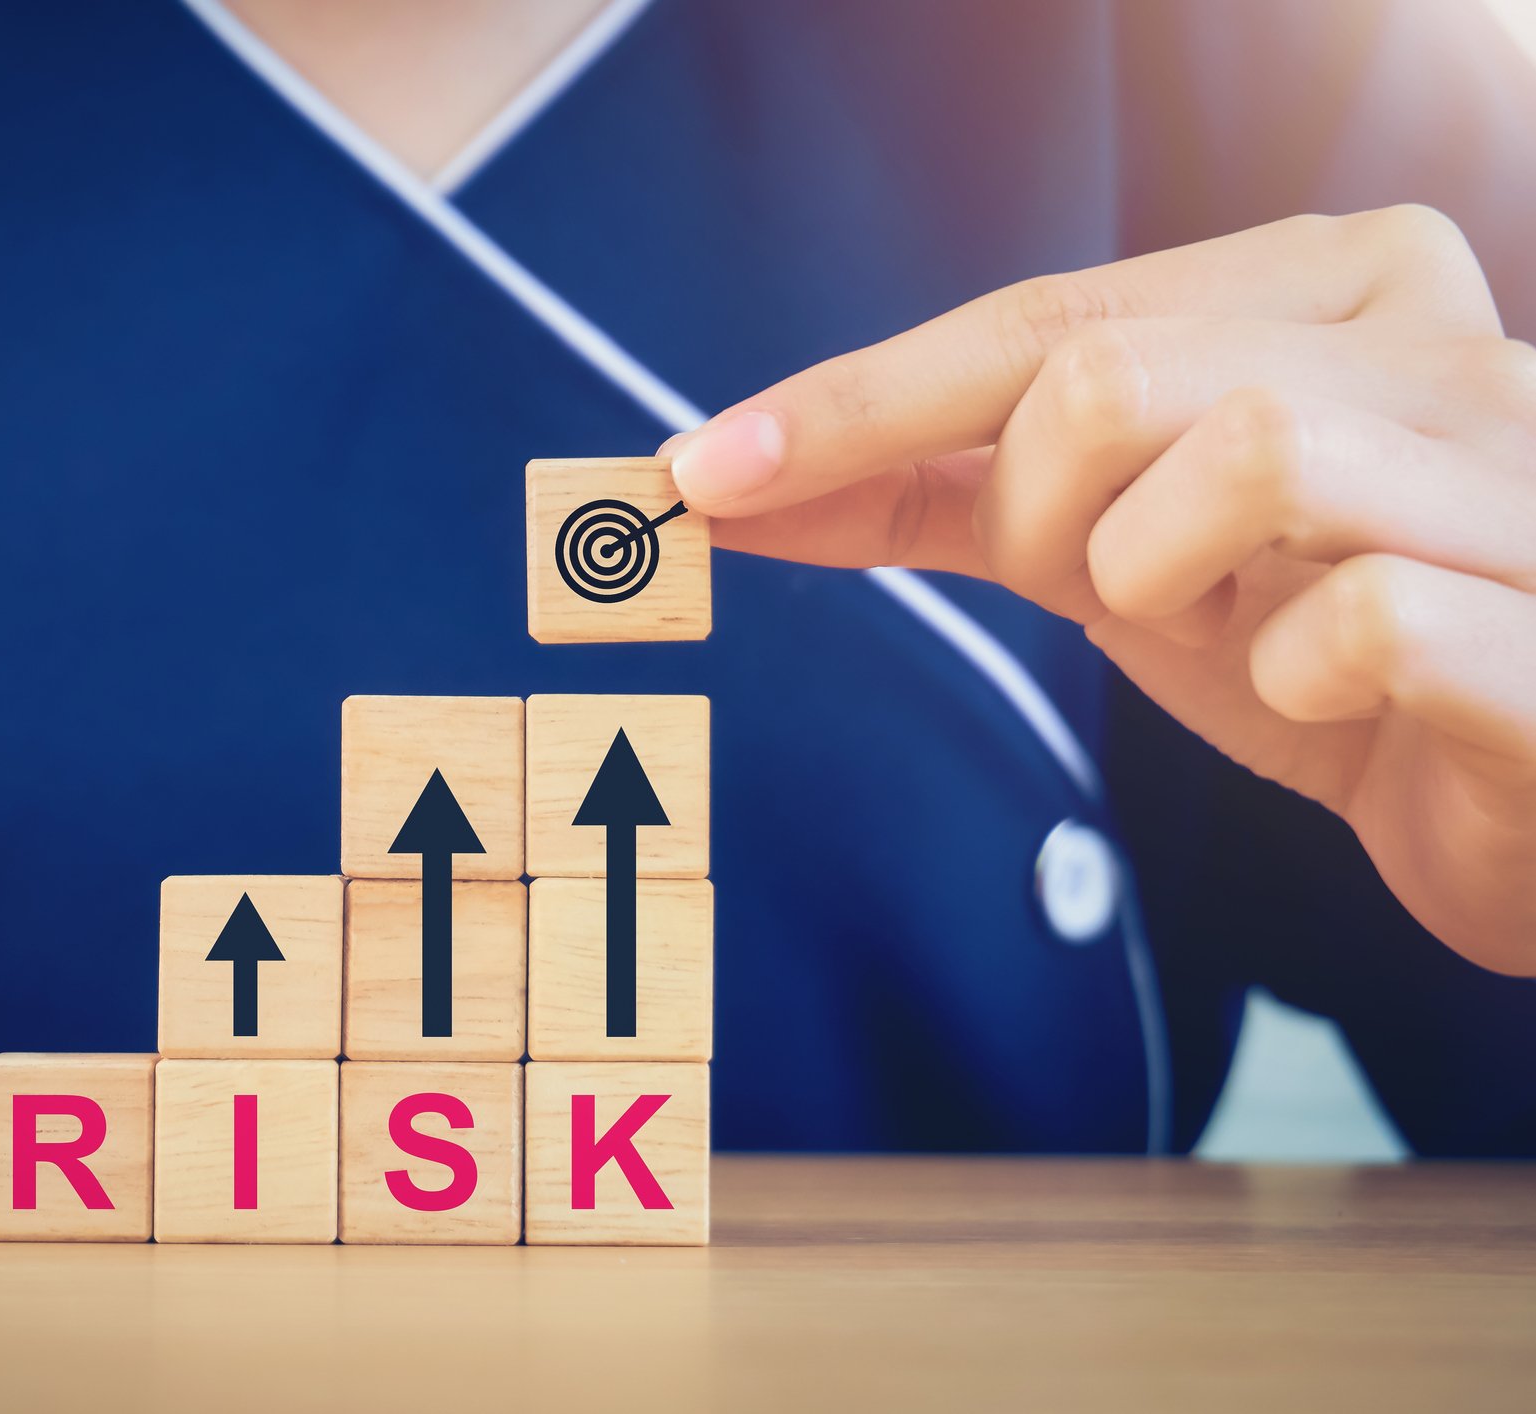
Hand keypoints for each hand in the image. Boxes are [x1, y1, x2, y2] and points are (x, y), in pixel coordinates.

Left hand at [666, 208, 1535, 972]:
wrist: (1519, 799)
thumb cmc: (1317, 660)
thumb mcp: (1120, 552)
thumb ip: (947, 493)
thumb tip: (723, 477)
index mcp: (1333, 285)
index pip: (1042, 317)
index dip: (857, 401)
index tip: (701, 471)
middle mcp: (1441, 338)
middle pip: (1108, 378)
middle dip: (1047, 520)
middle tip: (1115, 592)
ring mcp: (1522, 468)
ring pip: (1236, 454)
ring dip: (1168, 587)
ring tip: (1234, 629)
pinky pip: (1354, 618)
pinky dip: (1292, 679)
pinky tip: (1340, 697)